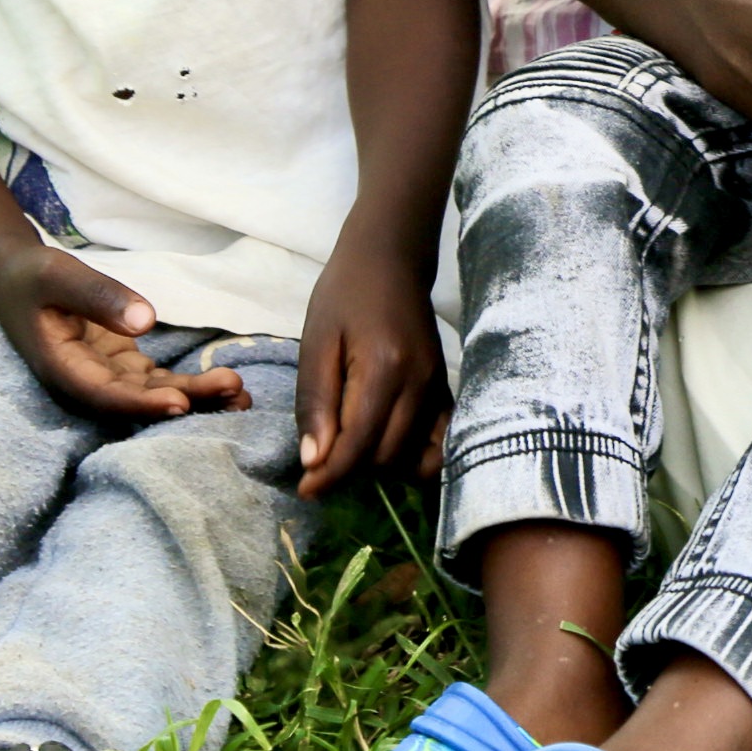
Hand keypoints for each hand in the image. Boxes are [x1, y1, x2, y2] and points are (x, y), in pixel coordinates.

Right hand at [0, 242, 246, 420]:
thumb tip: (147, 321)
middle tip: (233, 393)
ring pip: (153, 394)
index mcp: (62, 368)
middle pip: (137, 402)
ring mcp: (106, 376)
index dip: (141, 403)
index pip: (104, 394)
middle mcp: (86, 382)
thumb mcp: (58, 276)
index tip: (179, 404)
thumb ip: (98, 296)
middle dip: (185, 401)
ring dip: (196, 397)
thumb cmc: (33, 276)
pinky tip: (224, 386)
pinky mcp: (121, 367)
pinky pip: (157, 382)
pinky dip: (188, 385)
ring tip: (241, 396)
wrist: (18, 281)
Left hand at [298, 240, 447, 496]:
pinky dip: (417, 458)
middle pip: (386, 455)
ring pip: (412, 455)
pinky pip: (440, 440)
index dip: (330, 474)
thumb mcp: (317, 341)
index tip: (306, 491)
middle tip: (322, 459)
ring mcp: (437, 385)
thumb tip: (314, 461)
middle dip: (351, 468)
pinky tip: (390, 454)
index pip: (359, 442)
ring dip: (378, 463)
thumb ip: (316, 401)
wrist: (391, 259)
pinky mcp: (445, 387)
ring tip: (350, 449)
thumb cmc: (345, 295)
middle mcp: (419, 382)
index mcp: (383, 367)